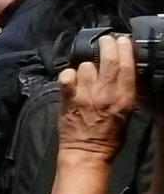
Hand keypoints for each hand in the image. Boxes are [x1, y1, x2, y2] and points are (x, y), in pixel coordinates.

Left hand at [57, 35, 137, 161]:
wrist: (86, 153)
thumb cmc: (109, 137)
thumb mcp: (127, 112)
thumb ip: (125, 91)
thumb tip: (124, 72)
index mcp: (124, 96)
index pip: (126, 64)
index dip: (124, 48)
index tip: (122, 40)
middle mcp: (105, 92)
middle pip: (107, 58)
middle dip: (107, 44)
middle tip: (105, 40)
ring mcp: (85, 94)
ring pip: (85, 66)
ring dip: (85, 65)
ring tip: (86, 71)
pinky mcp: (67, 99)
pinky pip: (66, 76)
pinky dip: (68, 75)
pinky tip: (71, 79)